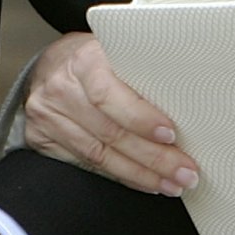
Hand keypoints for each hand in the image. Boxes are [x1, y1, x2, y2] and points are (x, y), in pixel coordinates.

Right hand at [24, 33, 198, 196]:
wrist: (52, 66)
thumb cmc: (98, 59)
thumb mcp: (118, 52)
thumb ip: (144, 70)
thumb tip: (192, 96)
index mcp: (84, 60)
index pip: (109, 94)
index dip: (141, 118)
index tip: (171, 134)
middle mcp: (61, 89)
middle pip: (110, 132)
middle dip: (153, 157)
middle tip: (185, 171)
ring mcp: (48, 116)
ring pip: (99, 155)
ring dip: (141, 174)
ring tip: (171, 183)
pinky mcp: (41, 139)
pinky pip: (87, 165)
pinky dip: (121, 176)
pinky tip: (144, 181)